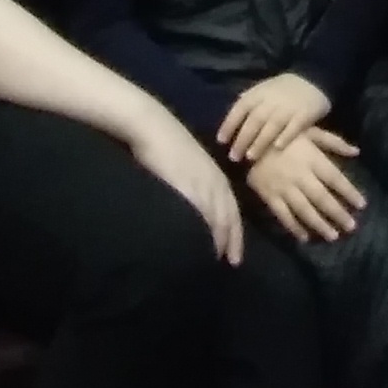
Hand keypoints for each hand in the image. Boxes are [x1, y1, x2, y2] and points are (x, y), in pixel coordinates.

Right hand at [129, 114, 245, 262]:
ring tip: (218, 258)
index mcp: (216, 174)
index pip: (232, 209)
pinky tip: (202, 241)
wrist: (152, 126)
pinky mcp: (186, 183)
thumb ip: (196, 183)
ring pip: (219, 216)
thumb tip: (195, 206)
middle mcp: (214, 179)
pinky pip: (201, 210)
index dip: (235, 231)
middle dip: (233, 239)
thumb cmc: (167, 143)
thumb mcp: (190, 164)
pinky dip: (205, 228)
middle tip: (233, 262)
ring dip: (221, 238)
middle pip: (230, 215)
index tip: (234, 252)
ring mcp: (201, 181)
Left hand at [218, 73, 332, 162]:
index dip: (230, 124)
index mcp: (260, 92)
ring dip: (260, 141)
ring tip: (251, 157)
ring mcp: (289, 106)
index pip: (241, 107)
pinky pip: (295, 126)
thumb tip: (232, 115)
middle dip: (243, 138)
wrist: (315, 78)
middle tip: (234, 157)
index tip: (221, 141)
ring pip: (272, 125)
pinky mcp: (305, 113)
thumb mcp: (264, 88)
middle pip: (255, 120)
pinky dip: (286, 136)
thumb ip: (249, 100)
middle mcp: (273, 99)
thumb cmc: (284, 89)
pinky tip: (278, 148)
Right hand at [245, 130, 365, 242]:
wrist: (250, 140)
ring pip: (304, 210)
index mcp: (312, 158)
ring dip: (319, 224)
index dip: (349, 192)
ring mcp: (284, 188)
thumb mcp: (310, 131)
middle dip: (338, 214)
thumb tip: (356, 152)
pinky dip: (294, 227)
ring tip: (333, 236)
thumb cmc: (285, 134)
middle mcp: (300, 175)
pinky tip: (305, 237)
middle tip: (351, 227)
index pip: (335, 178)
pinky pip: (283, 215)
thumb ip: (333, 142)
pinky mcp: (269, 197)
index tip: (362, 205)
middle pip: (322, 198)